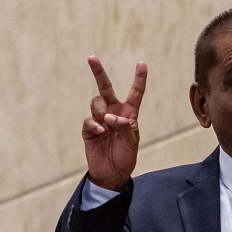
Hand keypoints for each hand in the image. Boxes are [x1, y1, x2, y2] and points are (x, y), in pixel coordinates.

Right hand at [82, 56, 147, 191]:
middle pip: (105, 88)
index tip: (142, 64)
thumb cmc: (125, 157)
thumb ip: (124, 126)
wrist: (112, 174)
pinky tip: (101, 131)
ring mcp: (100, 120)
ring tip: (107, 124)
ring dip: (101, 110)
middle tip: (91, 58)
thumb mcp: (131, 141)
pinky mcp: (89, 129)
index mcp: (129, 113)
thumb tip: (110, 116)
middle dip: (98, 72)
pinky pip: (89, 120)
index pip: (135, 93)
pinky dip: (94, 124)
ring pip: (96, 103)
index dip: (139, 78)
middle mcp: (113, 112)